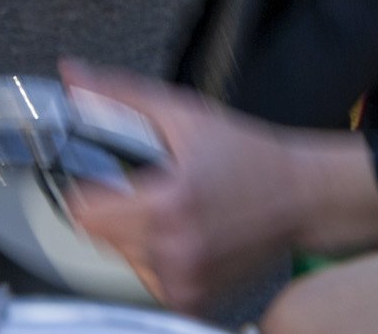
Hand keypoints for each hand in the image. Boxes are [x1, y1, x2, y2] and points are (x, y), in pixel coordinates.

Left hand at [59, 63, 377, 313]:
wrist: (302, 195)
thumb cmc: (250, 155)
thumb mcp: (187, 115)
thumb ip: (123, 96)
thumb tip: (75, 77)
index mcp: (170, 202)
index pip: (83, 214)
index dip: (92, 193)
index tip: (112, 184)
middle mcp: (177, 248)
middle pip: (99, 238)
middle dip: (117, 213)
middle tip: (154, 194)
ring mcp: (185, 279)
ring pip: (122, 261)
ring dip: (136, 240)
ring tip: (175, 215)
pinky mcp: (193, 299)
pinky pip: (148, 283)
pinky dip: (158, 263)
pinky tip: (187, 238)